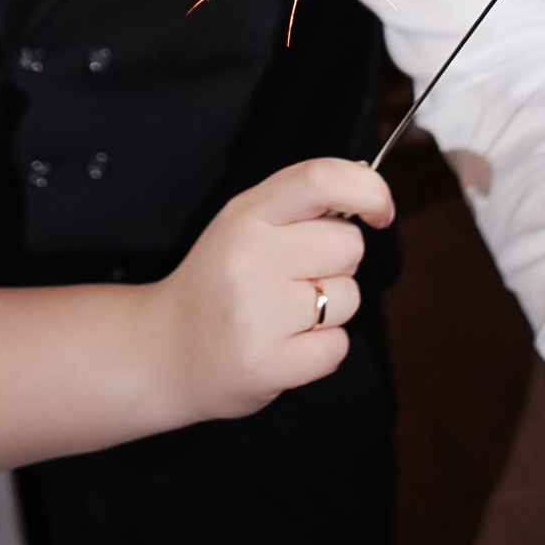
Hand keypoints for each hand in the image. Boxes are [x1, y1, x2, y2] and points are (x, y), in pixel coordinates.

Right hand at [155, 157, 392, 422]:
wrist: (163, 351)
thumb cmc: (217, 282)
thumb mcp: (243, 224)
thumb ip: (299, 204)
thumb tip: (372, 196)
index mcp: (246, 215)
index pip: (321, 180)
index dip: (368, 188)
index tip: (380, 209)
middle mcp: (250, 258)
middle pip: (348, 246)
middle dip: (337, 263)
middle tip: (296, 278)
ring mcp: (258, 314)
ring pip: (348, 298)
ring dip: (329, 309)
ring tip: (282, 314)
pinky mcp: (269, 364)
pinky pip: (337, 347)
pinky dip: (321, 349)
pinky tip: (284, 344)